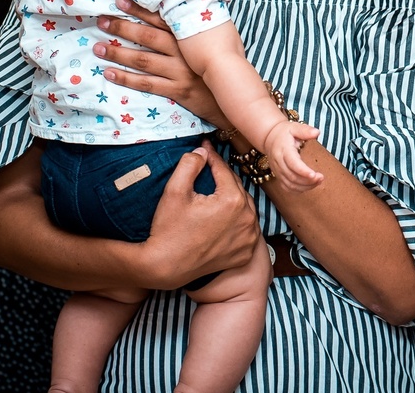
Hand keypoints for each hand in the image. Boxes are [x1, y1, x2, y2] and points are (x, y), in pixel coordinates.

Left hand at [94, 0, 228, 128]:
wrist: (236, 97)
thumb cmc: (226, 66)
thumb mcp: (220, 41)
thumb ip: (200, 28)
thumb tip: (186, 8)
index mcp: (192, 37)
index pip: (163, 19)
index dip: (141, 9)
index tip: (121, 0)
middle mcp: (185, 52)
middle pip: (148, 37)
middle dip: (123, 27)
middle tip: (102, 20)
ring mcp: (181, 72)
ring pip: (143, 60)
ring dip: (118, 53)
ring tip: (97, 47)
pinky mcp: (178, 90)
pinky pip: (148, 84)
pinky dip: (127, 79)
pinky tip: (110, 73)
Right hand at [142, 142, 259, 287]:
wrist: (165, 267)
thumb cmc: (168, 229)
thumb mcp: (174, 191)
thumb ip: (190, 164)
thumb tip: (203, 152)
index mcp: (232, 201)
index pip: (224, 171)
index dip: (212, 158)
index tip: (204, 148)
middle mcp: (247, 219)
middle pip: (236, 188)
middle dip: (222, 178)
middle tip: (209, 168)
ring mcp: (249, 238)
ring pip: (244, 208)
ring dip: (232, 198)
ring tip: (217, 190)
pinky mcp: (245, 253)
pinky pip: (245, 229)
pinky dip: (237, 221)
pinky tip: (224, 217)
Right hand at [264, 119, 323, 192]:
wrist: (270, 138)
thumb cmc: (285, 133)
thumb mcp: (294, 127)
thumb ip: (305, 130)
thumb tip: (317, 133)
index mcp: (283, 150)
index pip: (293, 164)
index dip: (304, 171)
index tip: (315, 175)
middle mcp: (278, 163)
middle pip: (292, 177)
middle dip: (308, 180)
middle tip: (321, 178)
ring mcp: (277, 171)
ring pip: (290, 184)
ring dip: (305, 186)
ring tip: (318, 182)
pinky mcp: (278, 176)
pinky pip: (287, 188)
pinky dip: (298, 190)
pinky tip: (309, 186)